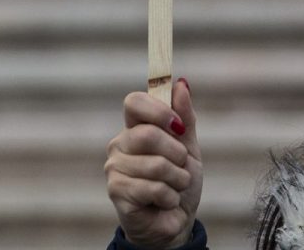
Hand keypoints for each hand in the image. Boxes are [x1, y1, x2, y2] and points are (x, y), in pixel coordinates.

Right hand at [105, 78, 201, 248]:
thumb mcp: (188, 147)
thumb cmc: (179, 182)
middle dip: (176, 153)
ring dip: (177, 179)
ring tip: (175, 187)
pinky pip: (153, 187)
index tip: (178, 126)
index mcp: (135, 127)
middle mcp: (120, 144)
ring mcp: (115, 167)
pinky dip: (169, 196)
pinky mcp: (117, 191)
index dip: (158, 110)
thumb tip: (181, 83)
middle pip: (148, 134)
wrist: (177, 220)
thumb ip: (184, 117)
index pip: (134, 102)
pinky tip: (165, 202)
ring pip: (155, 164)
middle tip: (181, 166)